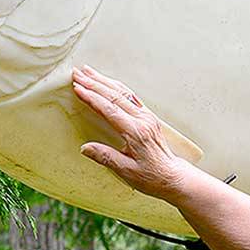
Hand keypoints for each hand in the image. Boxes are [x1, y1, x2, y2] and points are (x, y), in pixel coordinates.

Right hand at [72, 66, 190, 201]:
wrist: (173, 176)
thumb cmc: (151, 177)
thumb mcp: (127, 172)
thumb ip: (106, 158)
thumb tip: (85, 148)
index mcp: (136, 132)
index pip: (110, 109)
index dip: (92, 97)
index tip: (77, 88)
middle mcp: (142, 120)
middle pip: (114, 95)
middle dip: (94, 83)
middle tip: (77, 73)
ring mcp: (146, 116)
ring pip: (122, 92)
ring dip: (104, 81)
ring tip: (88, 72)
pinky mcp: (148, 116)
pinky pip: (130, 96)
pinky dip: (115, 87)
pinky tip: (107, 82)